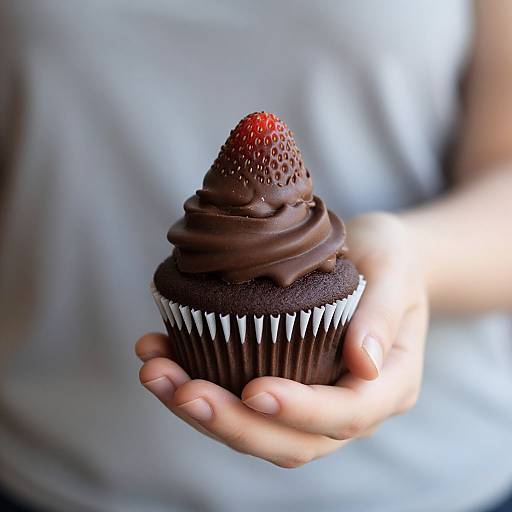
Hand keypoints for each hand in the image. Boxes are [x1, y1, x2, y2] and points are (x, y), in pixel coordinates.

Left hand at [136, 212, 428, 467]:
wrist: (378, 260)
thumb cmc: (391, 260)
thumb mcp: (396, 269)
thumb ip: (383, 314)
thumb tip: (365, 364)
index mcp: (388, 384)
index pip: (346, 413)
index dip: (299, 410)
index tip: (253, 388)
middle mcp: (350, 406)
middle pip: (292, 440)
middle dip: (231, 422)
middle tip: (179, 389)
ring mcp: (314, 402)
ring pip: (257, 429)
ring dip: (203, 410)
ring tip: (155, 372)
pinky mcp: (283, 383)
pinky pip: (240, 400)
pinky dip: (199, 383)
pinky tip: (163, 356)